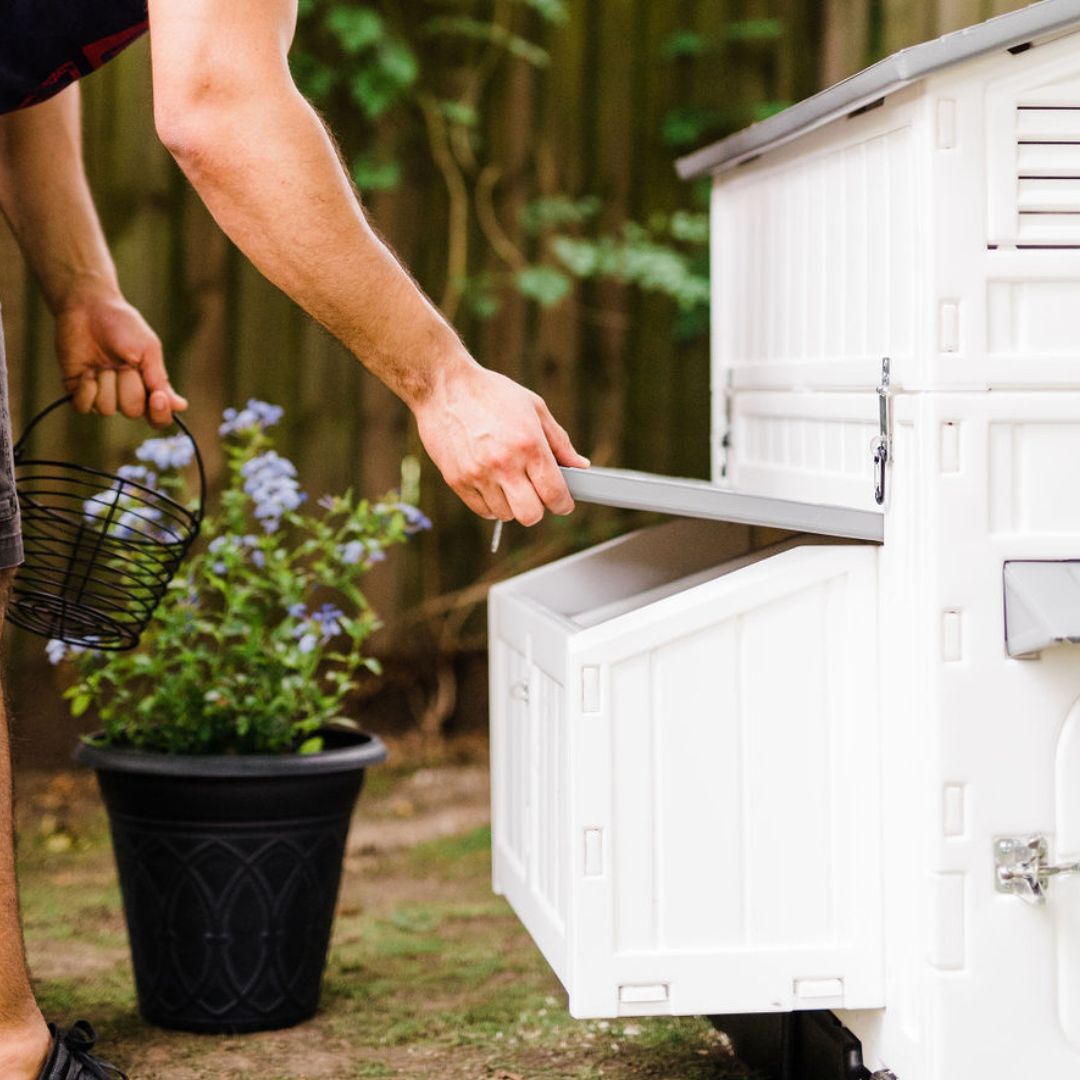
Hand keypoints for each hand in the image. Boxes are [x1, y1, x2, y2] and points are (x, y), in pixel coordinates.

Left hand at [54, 291, 187, 426]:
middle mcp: (126, 395)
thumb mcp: (148, 351)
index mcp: (148, 388)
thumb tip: (181, 406)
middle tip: (122, 363)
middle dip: (128, 385)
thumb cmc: (123, 325)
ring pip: (106, 409)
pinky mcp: (78, 391)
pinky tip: (88, 371)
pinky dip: (86, 389)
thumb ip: (159, 380)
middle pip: (132, 411)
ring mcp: (102, 394)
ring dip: (106, 382)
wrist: (88, 308)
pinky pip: (84, 407)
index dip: (159, 414)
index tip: (157, 397)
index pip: (158, 418)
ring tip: (103, 363)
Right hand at [414, 363, 589, 525]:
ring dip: (512, 505)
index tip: (562, 503)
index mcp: (529, 444)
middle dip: (539, 509)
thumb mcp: (534, 408)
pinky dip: (491, 503)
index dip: (563, 504)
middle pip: (531, 515)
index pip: (554, 493)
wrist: (444, 387)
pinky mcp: (457, 480)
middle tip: (536, 494)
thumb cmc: (492, 393)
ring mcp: (478, 474)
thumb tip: (579, 465)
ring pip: (505, 515)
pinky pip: (482, 510)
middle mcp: (504, 464)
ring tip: (509, 481)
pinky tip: (492, 483)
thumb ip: (559, 441)